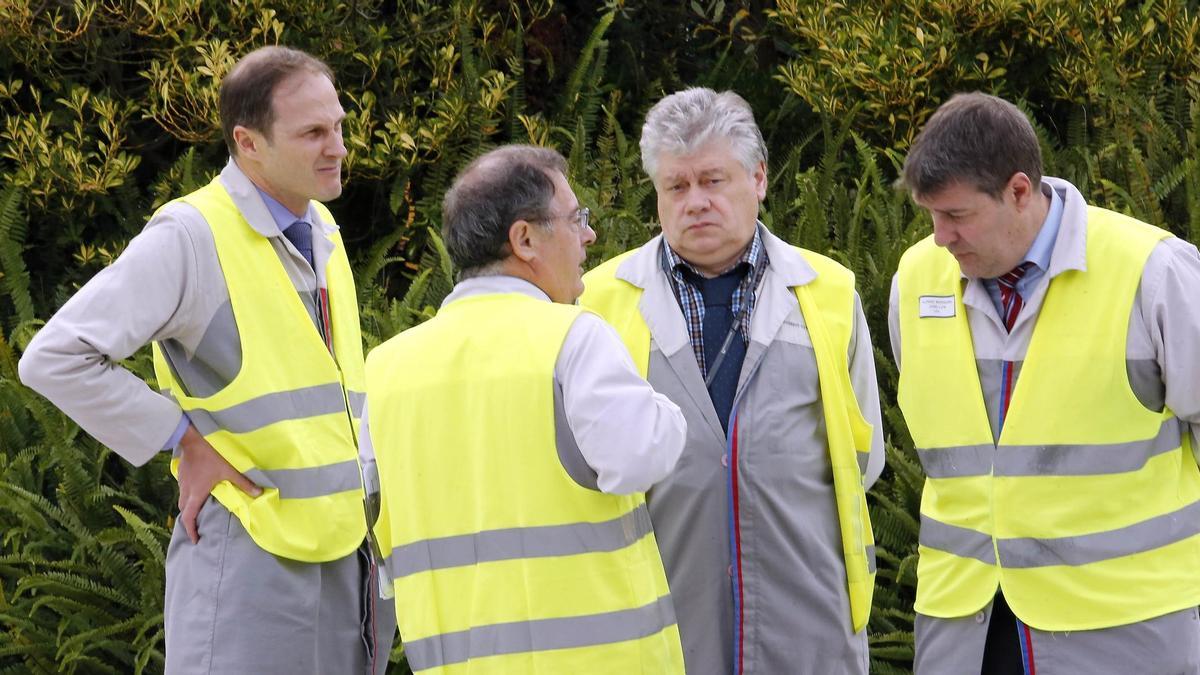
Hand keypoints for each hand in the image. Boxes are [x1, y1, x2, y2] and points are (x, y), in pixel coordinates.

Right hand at [176, 424, 260, 543]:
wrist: (193, 437)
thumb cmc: (212, 455)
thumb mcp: (230, 470)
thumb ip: (244, 483)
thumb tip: (259, 493)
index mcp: (196, 494)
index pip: (189, 517)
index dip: (191, 530)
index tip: (196, 539)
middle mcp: (186, 490)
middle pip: (184, 510)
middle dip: (189, 520)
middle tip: (198, 526)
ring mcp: (182, 481)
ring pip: (182, 499)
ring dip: (189, 507)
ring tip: (199, 510)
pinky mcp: (182, 472)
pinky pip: (183, 488)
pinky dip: (189, 494)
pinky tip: (197, 490)